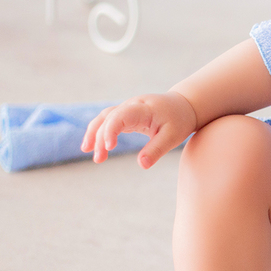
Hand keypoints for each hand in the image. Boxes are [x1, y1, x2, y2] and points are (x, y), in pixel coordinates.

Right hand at [80, 91, 197, 168]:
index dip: (111, 130)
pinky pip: (108, 120)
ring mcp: (127, 108)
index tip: (109, 147)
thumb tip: (142, 165)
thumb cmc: (179, 121)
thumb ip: (157, 150)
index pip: (120, 116)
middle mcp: (131, 105)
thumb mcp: (173, 137)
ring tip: (86, 151)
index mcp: (143, 109)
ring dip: (93, 133)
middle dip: (100, 138)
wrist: (184, 106)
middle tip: (98, 159)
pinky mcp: (126, 114)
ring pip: (104, 117)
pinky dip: (99, 131)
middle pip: (108, 118)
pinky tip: (94, 146)